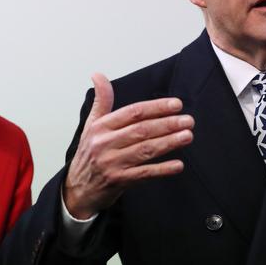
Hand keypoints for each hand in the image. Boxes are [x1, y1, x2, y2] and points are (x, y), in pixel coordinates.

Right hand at [64, 73, 193, 218]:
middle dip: (167, 124)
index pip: (133, 112)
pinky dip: (162, 169)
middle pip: (141, 130)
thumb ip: (101, 100)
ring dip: (169, 143)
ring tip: (187, 136)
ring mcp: (112, 163)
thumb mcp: (91, 124)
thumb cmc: (89, 153)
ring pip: (145, 150)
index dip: (156, 107)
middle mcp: (105, 143)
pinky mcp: (118, 181)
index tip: (176, 105)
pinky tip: (178, 165)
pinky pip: (144, 174)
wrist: (77, 189)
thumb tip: (98, 75)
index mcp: (101, 127)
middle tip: (188, 120)